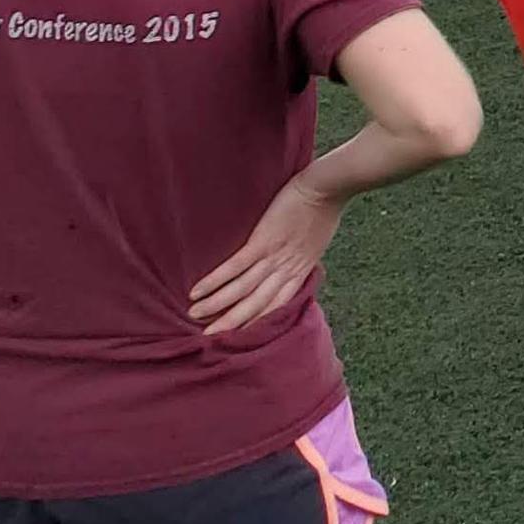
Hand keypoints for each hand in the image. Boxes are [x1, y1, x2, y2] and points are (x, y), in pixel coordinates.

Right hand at [192, 174, 341, 332]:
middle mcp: (287, 270)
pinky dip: (215, 280)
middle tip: (208, 336)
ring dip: (216, 304)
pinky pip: (236, 266)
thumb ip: (301, 257)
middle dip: (232, 321)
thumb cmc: (324, 209)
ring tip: (194, 315)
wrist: (329, 187)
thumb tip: (289, 264)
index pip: (276, 305)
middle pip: (257, 304)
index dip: (255, 321)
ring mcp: (274, 256)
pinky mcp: (263, 240)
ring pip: (242, 289)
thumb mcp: (316, 243)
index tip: (236, 336)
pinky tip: (197, 291)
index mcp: (300, 271)